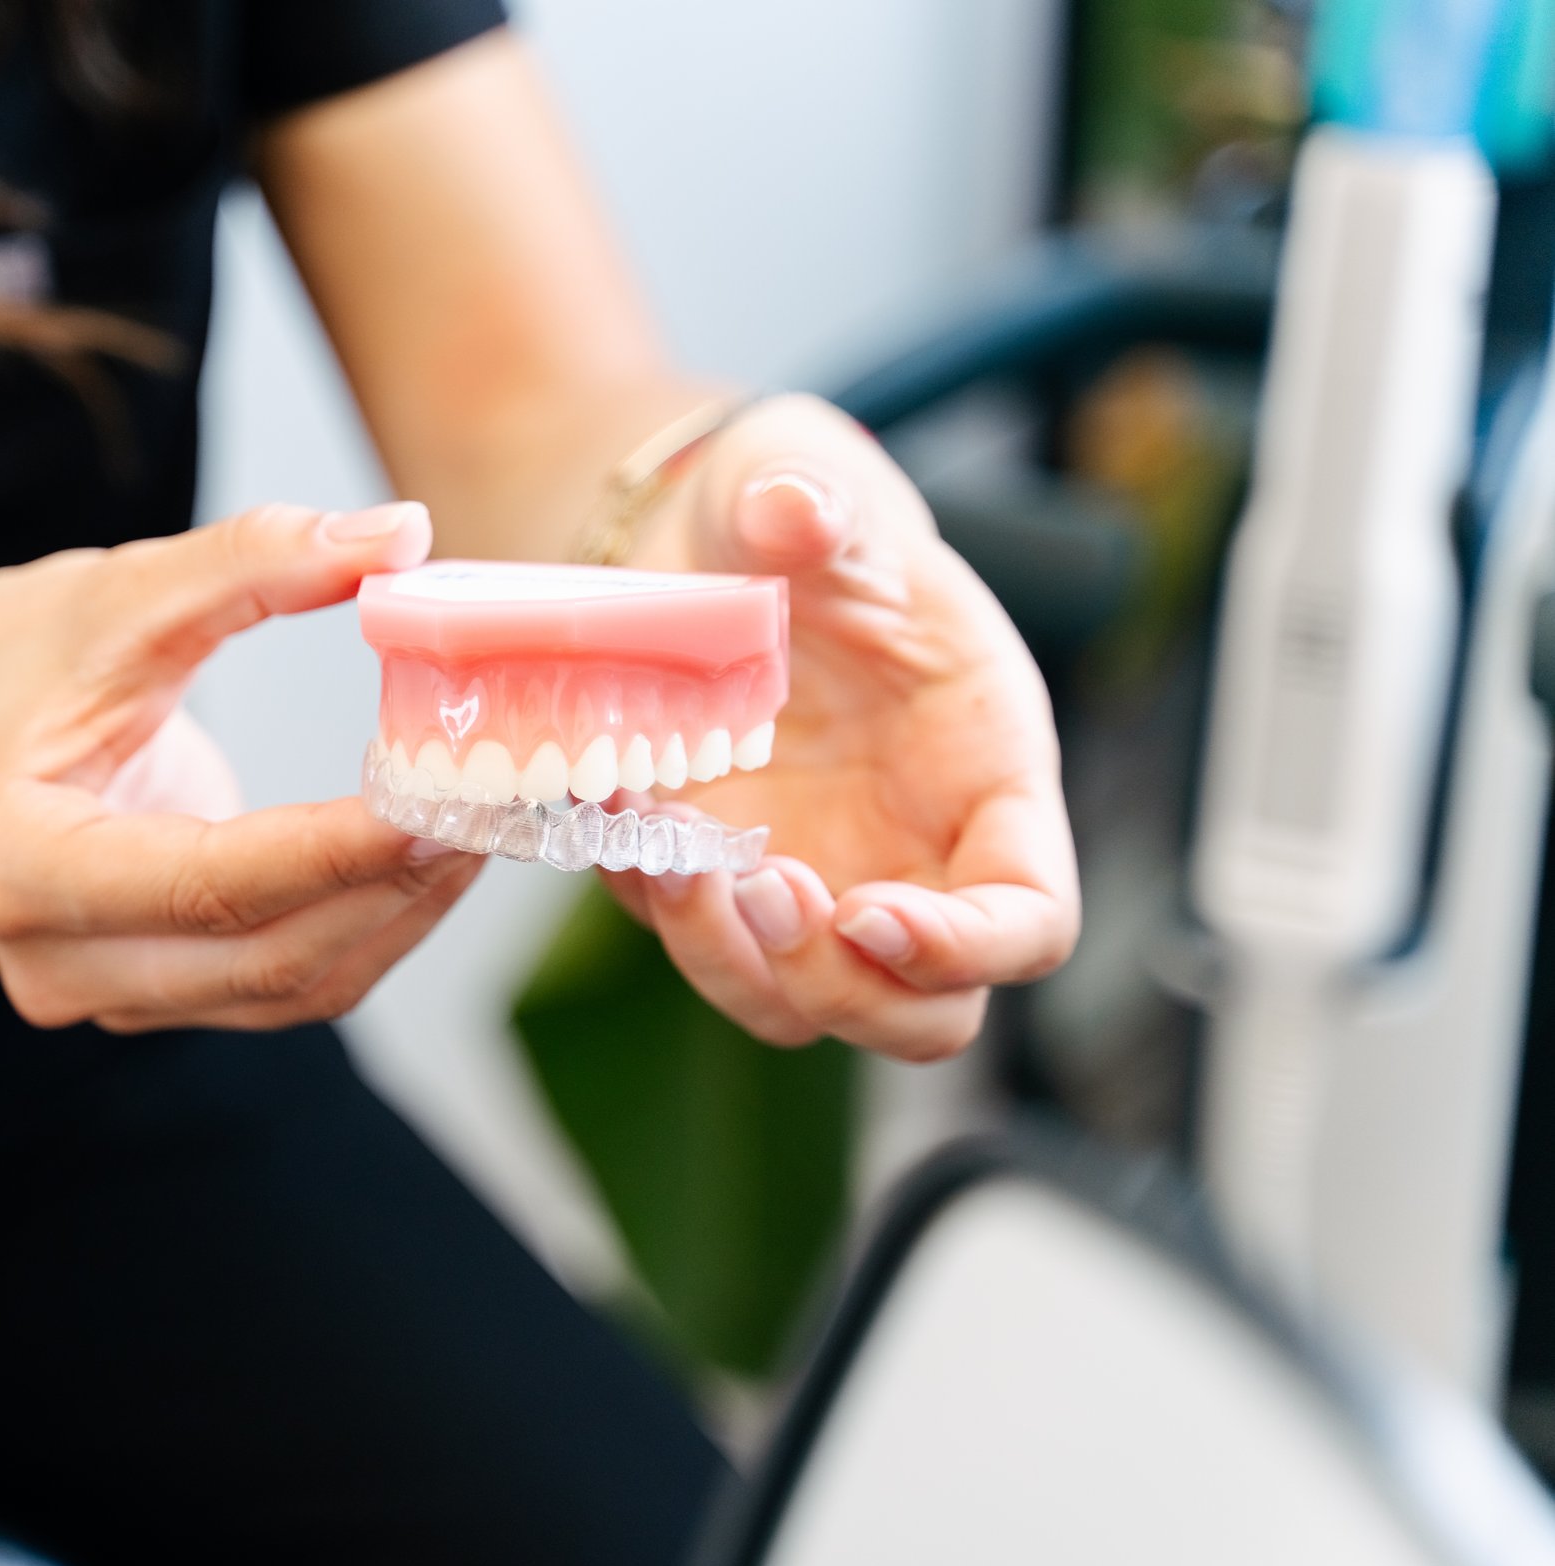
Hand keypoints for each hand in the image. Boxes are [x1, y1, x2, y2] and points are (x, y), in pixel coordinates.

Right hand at [0, 502, 482, 1032]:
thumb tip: (396, 534)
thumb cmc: (20, 656)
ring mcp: (104, 994)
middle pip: (260, 957)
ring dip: (401, 915)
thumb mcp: (122, 589)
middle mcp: (52, 961)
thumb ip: (254, 560)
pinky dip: (373, 925)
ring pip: (291, 986)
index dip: (332, 852)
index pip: (204, 884)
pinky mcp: (160, 998)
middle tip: (496, 807)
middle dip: (391, 888)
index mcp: (16, 865)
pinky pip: (291, 984)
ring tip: (485, 825)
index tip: (440, 805)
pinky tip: (433, 854)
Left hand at [610, 394, 1078, 1061]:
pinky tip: (618, 823)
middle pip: (924, 1010)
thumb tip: (795, 512)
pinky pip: (709, 950)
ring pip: (806, 1006)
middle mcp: (910, 845)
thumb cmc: (780, 507)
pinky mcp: (725, 881)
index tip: (871, 920)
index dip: (970, 948)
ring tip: (675, 859)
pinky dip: (662, 917)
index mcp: (983, 765)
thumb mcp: (799, 471)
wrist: (683, 535)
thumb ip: (809, 494)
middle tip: (763, 890)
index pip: (1031, 917)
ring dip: (736, 965)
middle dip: (844, 989)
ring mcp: (817, 875)